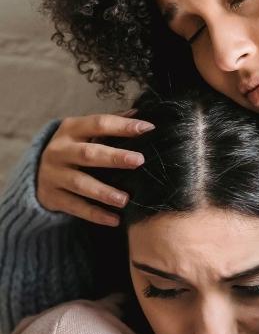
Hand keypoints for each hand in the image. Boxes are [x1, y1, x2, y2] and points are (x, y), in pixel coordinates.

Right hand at [37, 113, 153, 225]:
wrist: (35, 172)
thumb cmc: (72, 148)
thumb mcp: (83, 132)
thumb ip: (109, 124)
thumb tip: (138, 113)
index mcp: (70, 129)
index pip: (98, 124)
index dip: (122, 126)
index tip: (147, 128)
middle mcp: (59, 150)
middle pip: (88, 154)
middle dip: (114, 157)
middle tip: (139, 161)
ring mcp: (53, 175)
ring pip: (80, 184)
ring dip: (103, 192)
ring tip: (125, 199)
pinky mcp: (52, 197)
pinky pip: (75, 207)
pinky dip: (95, 214)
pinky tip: (115, 220)